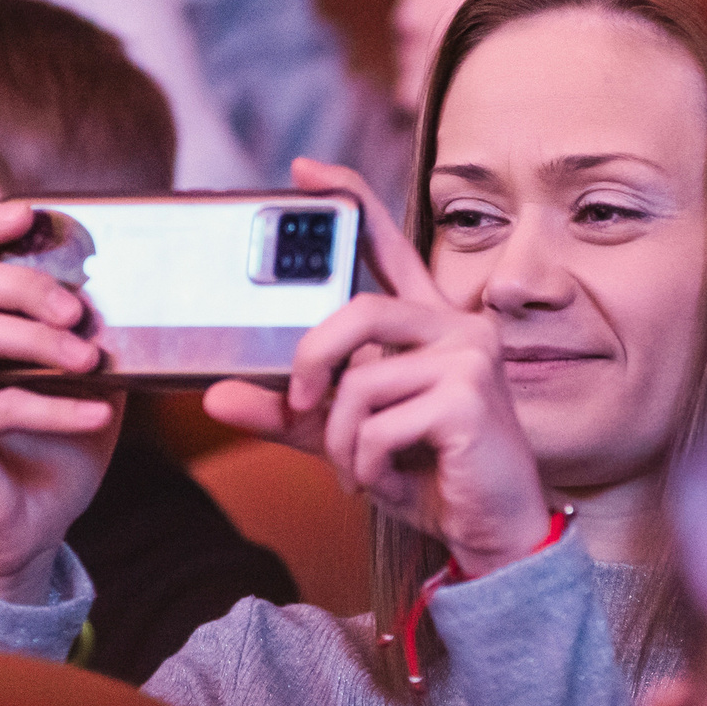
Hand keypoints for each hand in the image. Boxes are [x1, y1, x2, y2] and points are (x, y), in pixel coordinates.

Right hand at [0, 200, 120, 604]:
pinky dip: (55, 404)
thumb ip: (98, 338)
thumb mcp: (87, 383)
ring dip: (40, 340)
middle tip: (80, 310)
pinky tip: (97, 412)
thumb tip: (146, 295)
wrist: (29, 532)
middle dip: (28, 285)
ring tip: (91, 359)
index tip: (31, 213)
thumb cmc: (54, 451)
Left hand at [205, 159, 551, 577]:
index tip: (303, 170)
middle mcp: (457, 328)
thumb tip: (215, 396)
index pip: (389, 246)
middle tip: (302, 404)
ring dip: (343, 439)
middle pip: (358, 310)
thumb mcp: (347, 437)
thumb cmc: (429, 477)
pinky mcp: (471, 400)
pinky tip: (386, 481)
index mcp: (429, 326)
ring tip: (358, 469)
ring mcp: (470, 359)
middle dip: (313, 361)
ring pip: (362, 380)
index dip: (351, 199)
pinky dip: (366, 463)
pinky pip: (381, 423)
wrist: (491, 535)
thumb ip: (289, 411)